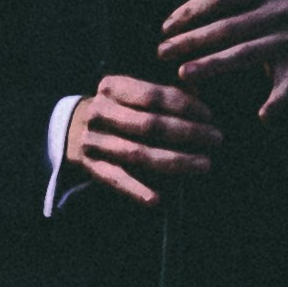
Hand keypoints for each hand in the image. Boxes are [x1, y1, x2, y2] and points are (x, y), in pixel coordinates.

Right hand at [62, 69, 222, 207]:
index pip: (153, 95)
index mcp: (111, 87)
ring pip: (138, 153)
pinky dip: (135, 190)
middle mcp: (100, 112)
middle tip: (216, 138)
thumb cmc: (117, 107)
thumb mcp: (133, 91)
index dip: (185, 105)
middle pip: (149, 125)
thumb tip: (198, 93)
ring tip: (204, 164)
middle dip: (188, 132)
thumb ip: (164, 92)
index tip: (209, 115)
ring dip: (174, 161)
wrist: (72, 126)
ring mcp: (93, 140)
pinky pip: (115, 179)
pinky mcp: (90, 165)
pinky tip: (156, 200)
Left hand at [158, 0, 287, 117]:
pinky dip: (277, 101)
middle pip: (228, 27)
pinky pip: (287, 85)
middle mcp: (282, 9)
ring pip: (246, 54)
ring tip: (183, 74)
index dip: (189, 12)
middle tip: (162, 52)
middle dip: (191, 40)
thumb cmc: (260, 9)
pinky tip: (262, 116)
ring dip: (213, 66)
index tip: (165, 28)